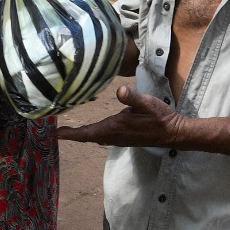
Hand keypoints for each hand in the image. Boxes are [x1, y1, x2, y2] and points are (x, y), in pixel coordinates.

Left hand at [56, 85, 185, 147]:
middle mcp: (115, 136)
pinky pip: (103, 137)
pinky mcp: (124, 138)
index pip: (88, 132)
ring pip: (95, 138)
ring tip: (68, 132)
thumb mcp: (148, 103)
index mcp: (116, 127)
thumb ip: (133, 97)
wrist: (173, 133)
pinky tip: (90, 131)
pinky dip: (92, 135)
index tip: (56, 134)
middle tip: (56, 132)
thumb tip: (119, 90)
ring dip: (82, 135)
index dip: (72, 134)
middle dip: (73, 135)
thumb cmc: (161, 118)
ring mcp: (119, 139)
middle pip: (88, 136)